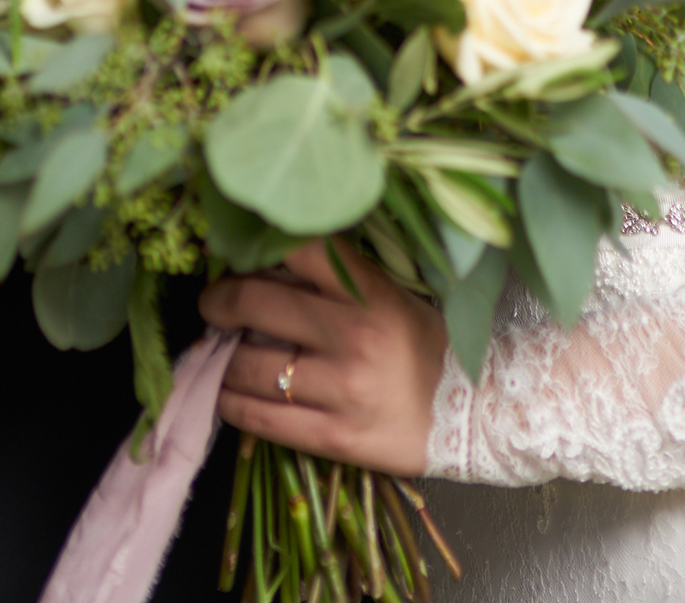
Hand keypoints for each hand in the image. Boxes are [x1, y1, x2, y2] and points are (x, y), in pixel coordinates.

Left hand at [199, 239, 447, 474]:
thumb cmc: (425, 344)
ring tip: (219, 353)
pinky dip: (232, 403)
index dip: (253, 247)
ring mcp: (342, 389)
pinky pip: (260, 420)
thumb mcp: (390, 295)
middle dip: (219, 302)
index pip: (298, 248)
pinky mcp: (334, 437)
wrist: (472, 415)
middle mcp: (353, 335)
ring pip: (249, 367)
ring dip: (221, 358)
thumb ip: (337, 278)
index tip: (231, 255)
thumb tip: (267, 259)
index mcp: (369, 292)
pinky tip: (227, 392)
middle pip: (256, 303)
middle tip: (211, 306)